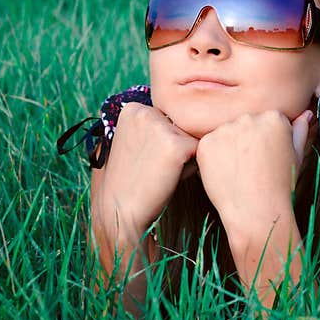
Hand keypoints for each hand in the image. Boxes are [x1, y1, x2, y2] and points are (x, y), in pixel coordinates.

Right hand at [97, 102, 198, 242]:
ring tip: (161, 172)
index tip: (144, 157)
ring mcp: (161, 127)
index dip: (164, 140)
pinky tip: (170, 178)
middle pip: (183, 125)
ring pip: (193, 138)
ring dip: (186, 157)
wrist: (119, 211)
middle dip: (177, 146)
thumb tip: (179, 114)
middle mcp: (146, 111)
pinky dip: (191, 168)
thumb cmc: (129, 181)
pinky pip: (200, 152)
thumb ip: (151, 125)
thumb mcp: (132, 142)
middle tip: (153, 167)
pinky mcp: (177, 145)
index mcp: (133, 108)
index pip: (169, 116)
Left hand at [195, 109, 313, 238]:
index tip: (268, 156)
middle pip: (245, 123)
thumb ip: (300, 131)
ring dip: (229, 147)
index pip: (266, 120)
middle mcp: (249, 118)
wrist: (257, 212)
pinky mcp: (207, 143)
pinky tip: (227, 173)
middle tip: (253, 166)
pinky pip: (209, 145)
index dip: (267, 141)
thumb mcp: (297, 156)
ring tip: (240, 171)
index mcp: (274, 117)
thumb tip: (306, 114)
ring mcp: (225, 129)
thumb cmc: (280, 186)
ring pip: (226, 133)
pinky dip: (214, 158)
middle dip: (247, 140)